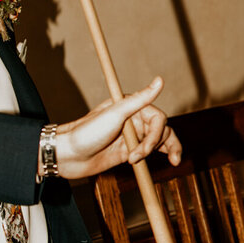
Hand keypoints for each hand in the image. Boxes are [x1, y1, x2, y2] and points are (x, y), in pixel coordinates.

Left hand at [55, 78, 183, 180]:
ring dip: (166, 150)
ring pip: (160, 141)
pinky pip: (150, 153)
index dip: (156, 133)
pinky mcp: (129, 152)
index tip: (145, 148)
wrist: (69, 156)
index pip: (158, 118)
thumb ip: (140, 99)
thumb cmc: (87, 132)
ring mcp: (132, 137)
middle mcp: (134, 120)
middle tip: (141, 156)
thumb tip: (160, 80)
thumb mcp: (116, 114)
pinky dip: (160, 156)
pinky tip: (169, 161)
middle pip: (162, 130)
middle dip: (158, 144)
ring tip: (174, 161)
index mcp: (132, 107)